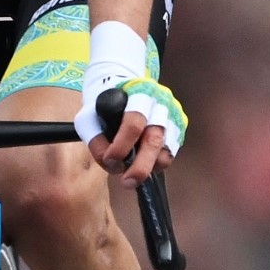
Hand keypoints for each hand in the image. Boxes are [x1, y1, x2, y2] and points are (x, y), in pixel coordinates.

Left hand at [76, 20, 183, 185]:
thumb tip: (110, 162)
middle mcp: (161, 102)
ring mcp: (173, 114)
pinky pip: (170, 152)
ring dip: (150, 167)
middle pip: (155, 139)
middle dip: (140, 166)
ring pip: (167, 149)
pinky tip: (142, 163)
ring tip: (132, 175)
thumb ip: (95, 138)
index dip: (121, 146)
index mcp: (139, 92)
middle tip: (127, 182)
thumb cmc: (106, 103)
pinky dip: (156, 163)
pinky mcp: (179, 127)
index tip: (109, 159)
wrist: (125, 87)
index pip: (134, 123)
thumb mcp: (90, 114)